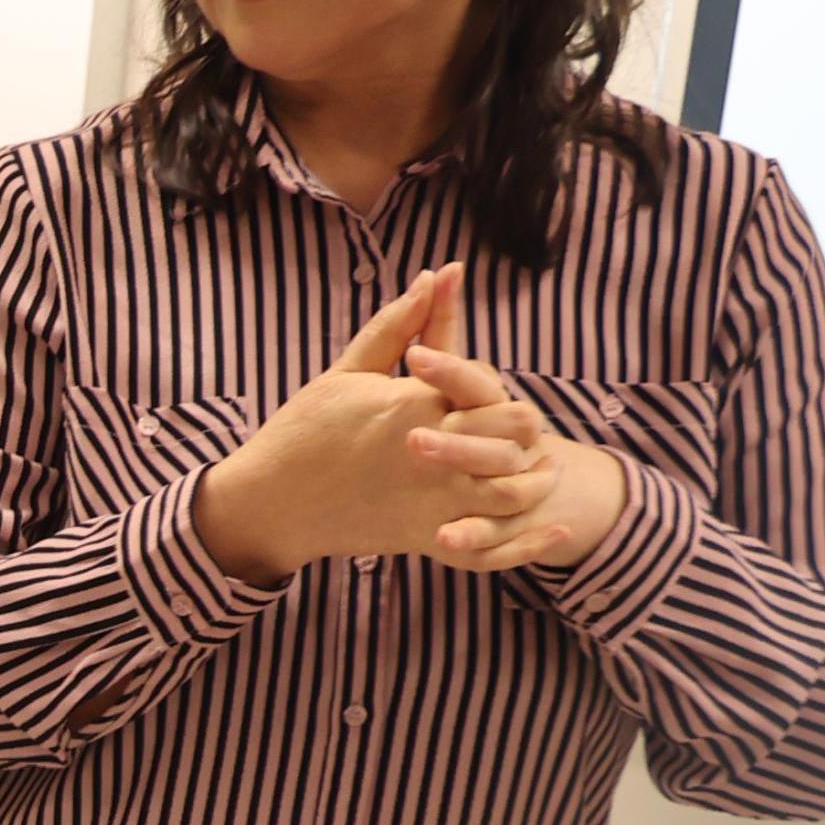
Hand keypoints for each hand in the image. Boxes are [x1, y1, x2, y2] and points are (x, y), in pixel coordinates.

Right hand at [188, 265, 546, 583]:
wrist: (268, 503)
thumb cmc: (302, 432)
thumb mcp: (346, 371)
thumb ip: (396, 325)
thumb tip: (436, 275)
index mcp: (416, 404)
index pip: (495, 390)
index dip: (504, 393)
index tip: (494, 396)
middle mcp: (433, 453)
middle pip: (517, 436)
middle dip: (528, 434)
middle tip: (527, 435)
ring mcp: (431, 501)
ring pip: (514, 492)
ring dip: (538, 482)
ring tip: (545, 473)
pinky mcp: (425, 539)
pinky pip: (493, 549)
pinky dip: (529, 542)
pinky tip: (556, 529)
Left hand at [398, 328, 628, 574]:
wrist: (521, 484)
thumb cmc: (467, 416)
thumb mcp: (447, 378)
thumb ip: (437, 327)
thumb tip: (441, 268)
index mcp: (496, 404)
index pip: (481, 383)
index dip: (450, 371)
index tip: (413, 359)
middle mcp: (515, 444)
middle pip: (503, 436)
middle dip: (460, 440)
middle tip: (409, 438)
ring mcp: (516, 487)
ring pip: (506, 489)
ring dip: (469, 490)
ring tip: (427, 500)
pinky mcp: (505, 530)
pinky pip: (500, 541)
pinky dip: (478, 539)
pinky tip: (441, 538)